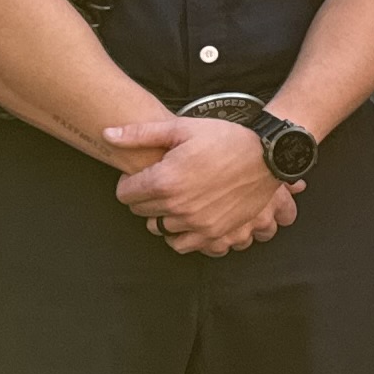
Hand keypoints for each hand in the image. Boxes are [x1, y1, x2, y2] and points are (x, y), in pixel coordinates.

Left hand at [103, 112, 299, 257]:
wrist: (267, 157)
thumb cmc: (225, 139)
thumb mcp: (182, 128)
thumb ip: (140, 134)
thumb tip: (107, 134)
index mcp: (165, 180)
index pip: (125, 194)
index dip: (130, 182)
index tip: (142, 174)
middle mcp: (177, 207)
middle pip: (140, 212)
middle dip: (145, 197)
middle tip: (161, 183)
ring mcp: (196, 224)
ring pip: (159, 229)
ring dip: (162, 216)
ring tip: (176, 199)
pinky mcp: (214, 234)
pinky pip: (182, 245)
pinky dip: (180, 234)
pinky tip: (188, 216)